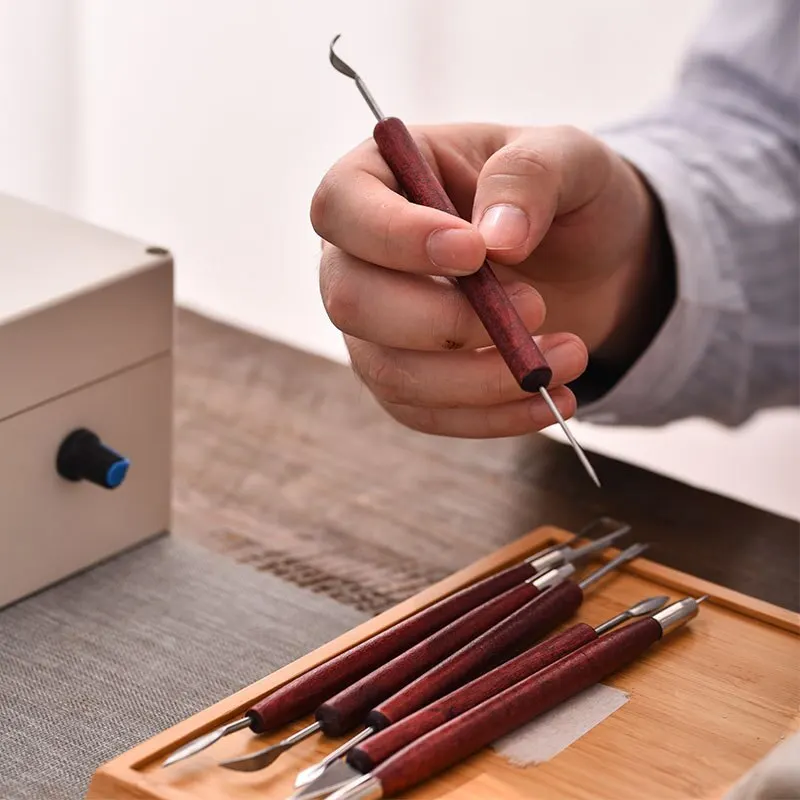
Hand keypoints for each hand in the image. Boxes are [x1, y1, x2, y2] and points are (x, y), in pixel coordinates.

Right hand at [311, 123, 663, 437]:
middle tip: (534, 308)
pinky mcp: (405, 379)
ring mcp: (376, 327)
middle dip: (443, 320)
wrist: (586, 261)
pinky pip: (424, 412)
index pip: (342, 208)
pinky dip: (488, 416)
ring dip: (480, 377)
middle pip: (351, 301)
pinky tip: (547, 398)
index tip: (474, 253)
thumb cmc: (560, 196)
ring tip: (566, 357)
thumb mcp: (567, 157)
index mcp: (380, 179)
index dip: (395, 236)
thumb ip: (530, 176)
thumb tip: (497, 240)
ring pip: (389, 370)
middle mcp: (360, 258)